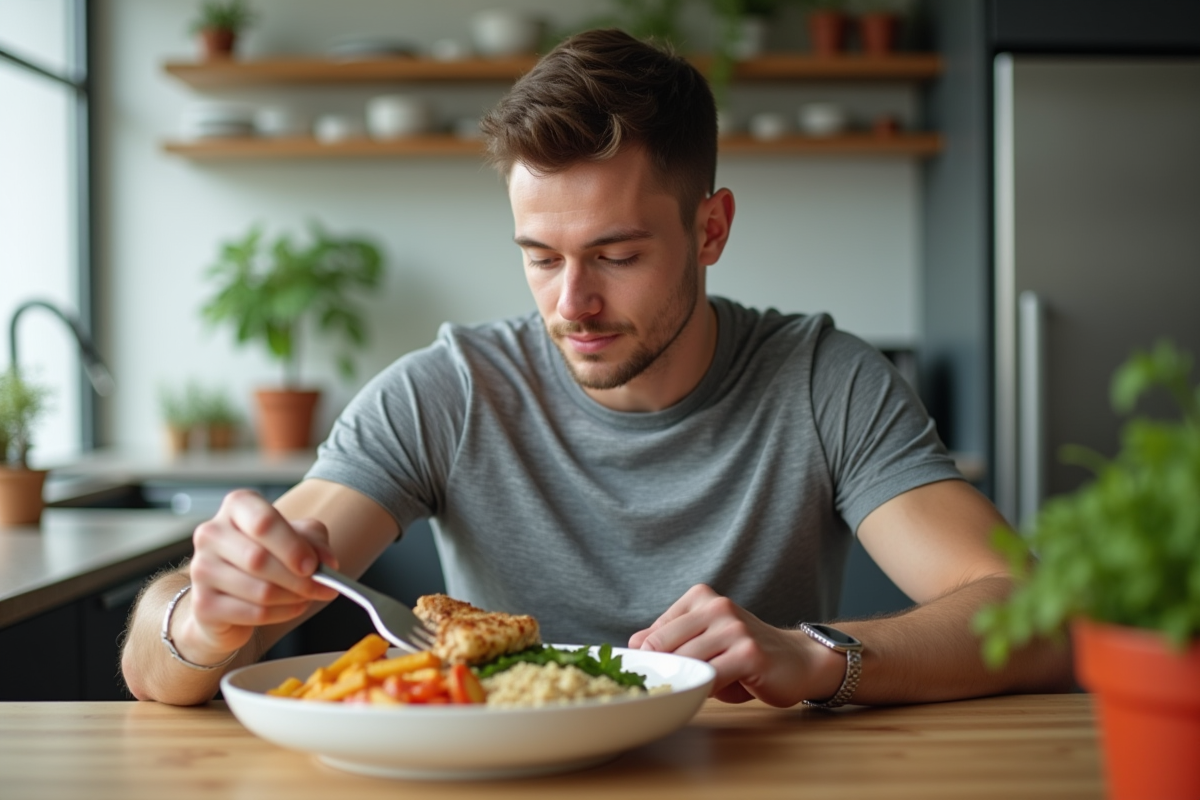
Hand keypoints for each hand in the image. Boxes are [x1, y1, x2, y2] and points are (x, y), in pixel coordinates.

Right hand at [178, 489, 339, 664]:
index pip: (264, 522)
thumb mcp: (297, 538)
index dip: (292, 546)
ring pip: (260, 590)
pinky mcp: (203, 604)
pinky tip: (291, 608)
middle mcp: (212, 533)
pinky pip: (253, 613)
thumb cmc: (268, 556)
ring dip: (293, 598)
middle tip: (323, 587)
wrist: (230, 595)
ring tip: (306, 596)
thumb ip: (315, 543)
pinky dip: (282, 613)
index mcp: (237, 506)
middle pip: (259, 559)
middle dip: (299, 579)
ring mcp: (201, 569)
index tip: (313, 566)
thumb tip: (327, 564)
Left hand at [628, 584, 842, 706]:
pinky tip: (714, 691)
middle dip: (663, 672)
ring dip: (687, 682)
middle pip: (665, 645)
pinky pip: (711, 676)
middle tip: (670, 690)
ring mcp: (734, 628)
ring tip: (698, 688)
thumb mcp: (703, 640)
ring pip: (686, 661)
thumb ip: (670, 639)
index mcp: (700, 597)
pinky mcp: (748, 653)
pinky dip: (705, 689)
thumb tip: (632, 644)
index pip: (655, 632)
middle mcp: (717, 607)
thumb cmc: (744, 654)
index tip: (652, 677)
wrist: (798, 660)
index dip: (650, 660)